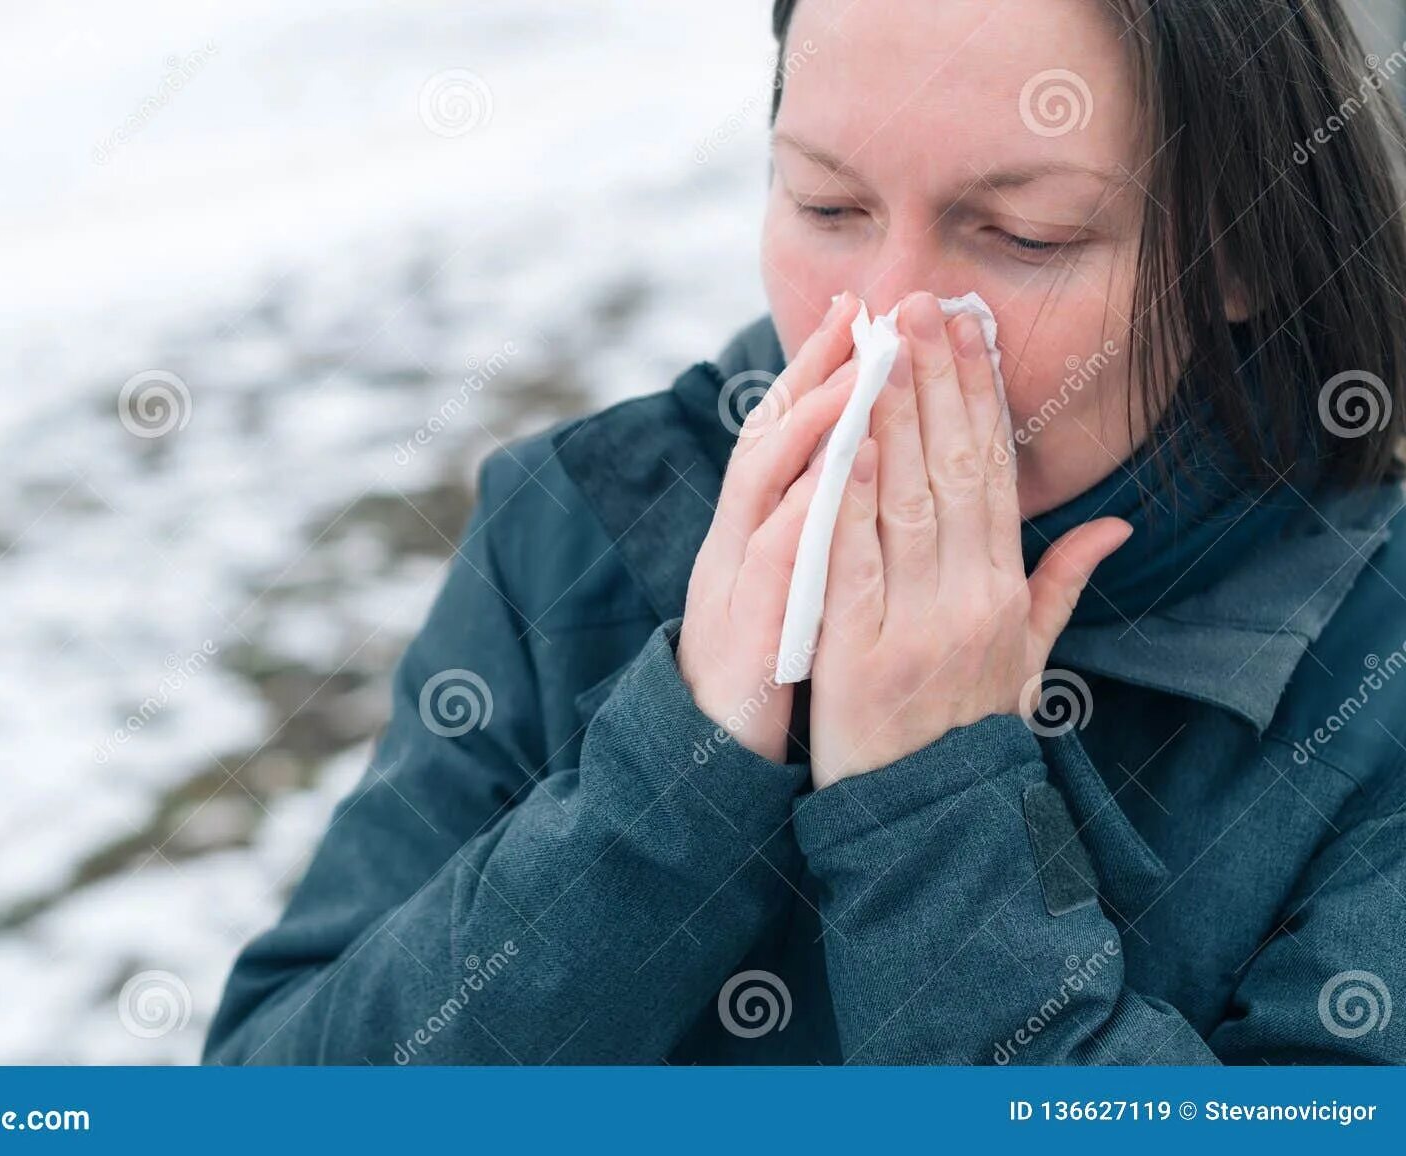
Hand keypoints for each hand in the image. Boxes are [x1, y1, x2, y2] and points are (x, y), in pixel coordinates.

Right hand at [677, 291, 862, 762]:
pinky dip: (801, 514)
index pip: (800, 435)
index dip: (831, 373)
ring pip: (766, 484)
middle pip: (774, 436)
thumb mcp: (808, 591)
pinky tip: (832, 477)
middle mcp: (742, 538)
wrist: (716, 755)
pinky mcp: (744, 626)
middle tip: (857, 309)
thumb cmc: (773, 668)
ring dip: (811, 423)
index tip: (871, 315)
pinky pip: (771, 561)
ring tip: (855, 370)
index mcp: (766, 529)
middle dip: (815, 370)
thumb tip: (876, 483)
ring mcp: (735, 578)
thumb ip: (837, 535)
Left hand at [807, 291, 1131, 787]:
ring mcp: (914, 624)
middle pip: (953, 470)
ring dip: (893, 416)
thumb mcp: (1028, 660)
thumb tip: (1114, 526)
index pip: (993, 474)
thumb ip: (1062, 586)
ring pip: (906, 502)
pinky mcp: (857, 652)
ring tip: (882, 344)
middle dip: (937, 381)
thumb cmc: (968, 728)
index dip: (979, 397)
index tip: (967, 330)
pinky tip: (847, 441)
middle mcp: (968, 598)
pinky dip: (851, 500)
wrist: (926, 819)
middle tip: (922, 303)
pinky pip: (853, 562)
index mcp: (1006, 592)